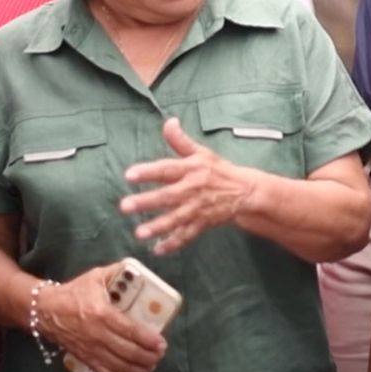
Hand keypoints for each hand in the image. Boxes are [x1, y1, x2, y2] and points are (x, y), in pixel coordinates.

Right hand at [40, 264, 166, 371]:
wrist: (46, 310)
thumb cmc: (75, 292)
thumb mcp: (96, 276)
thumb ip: (118, 272)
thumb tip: (138, 269)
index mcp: (102, 313)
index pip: (130, 330)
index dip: (148, 339)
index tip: (161, 342)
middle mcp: (97, 335)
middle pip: (127, 352)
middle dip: (148, 356)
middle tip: (160, 353)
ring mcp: (90, 350)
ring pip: (119, 366)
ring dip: (138, 369)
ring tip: (151, 365)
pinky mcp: (84, 358)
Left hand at [122, 117, 255, 254]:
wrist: (245, 192)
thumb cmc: (219, 171)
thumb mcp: (201, 152)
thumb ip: (181, 141)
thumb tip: (168, 122)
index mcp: (191, 169)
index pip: (166, 169)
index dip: (148, 171)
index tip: (129, 175)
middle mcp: (192, 189)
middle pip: (167, 196)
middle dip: (146, 202)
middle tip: (125, 206)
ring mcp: (197, 208)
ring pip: (176, 219)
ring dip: (158, 227)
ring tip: (139, 233)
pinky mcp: (202, 223)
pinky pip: (187, 235)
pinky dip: (174, 244)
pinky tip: (159, 249)